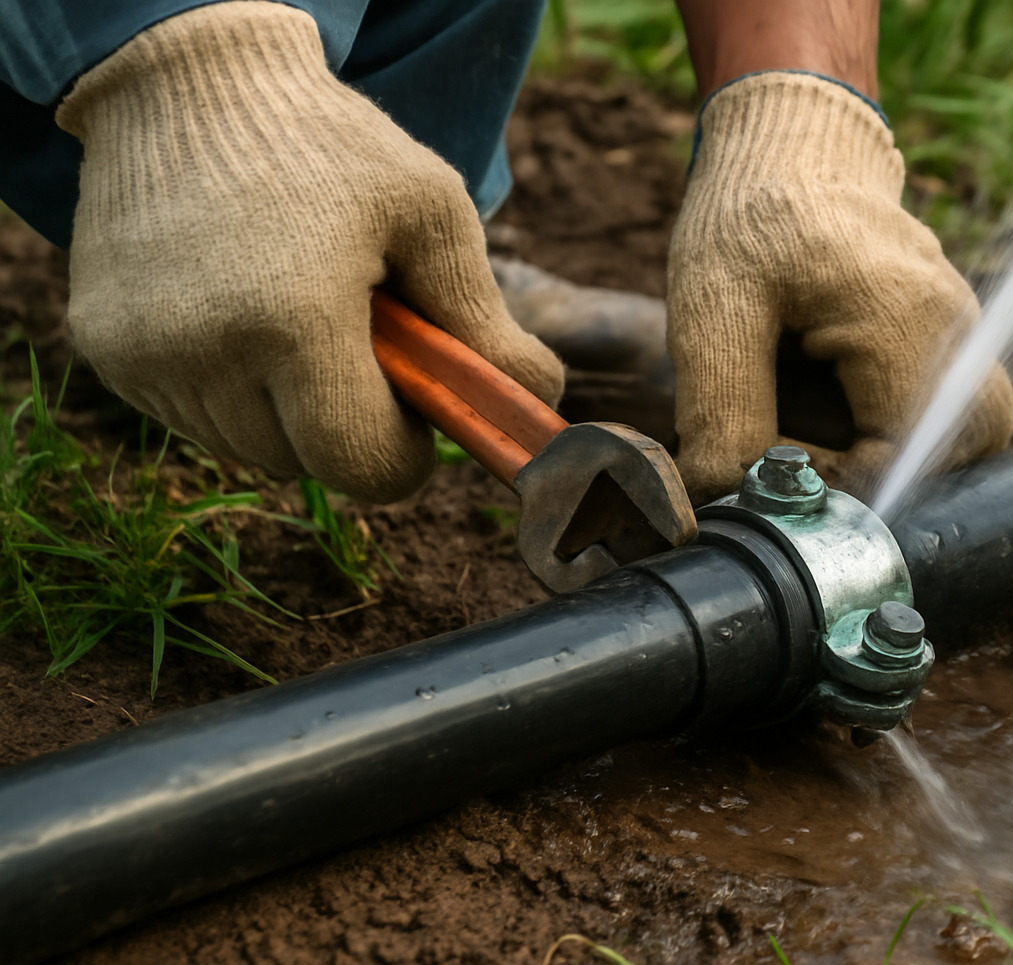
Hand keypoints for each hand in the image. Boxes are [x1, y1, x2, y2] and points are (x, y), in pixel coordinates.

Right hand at [57, 1, 562, 502]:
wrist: (187, 83)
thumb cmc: (329, 144)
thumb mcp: (431, 212)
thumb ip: (485, 322)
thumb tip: (539, 405)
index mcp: (293, 320)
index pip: (359, 465)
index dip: (403, 455)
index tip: (416, 412)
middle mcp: (203, 350)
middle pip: (303, 464)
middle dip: (348, 428)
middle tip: (363, 349)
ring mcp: (143, 354)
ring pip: (246, 449)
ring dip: (287, 413)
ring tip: (300, 320)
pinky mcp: (105, 348)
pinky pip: (193, 418)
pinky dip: (231, 391)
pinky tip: (243, 316)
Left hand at [665, 72, 1012, 500]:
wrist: (796, 145)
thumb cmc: (750, 216)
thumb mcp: (711, 310)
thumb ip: (724, 414)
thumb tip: (732, 503)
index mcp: (906, 322)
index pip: (897, 463)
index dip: (832, 486)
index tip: (776, 465)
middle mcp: (960, 334)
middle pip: (947, 464)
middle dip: (868, 478)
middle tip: (799, 450)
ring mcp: (968, 338)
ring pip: (952, 447)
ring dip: (881, 456)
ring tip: (812, 417)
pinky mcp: (959, 344)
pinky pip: (944, 420)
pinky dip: (891, 431)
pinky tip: (833, 399)